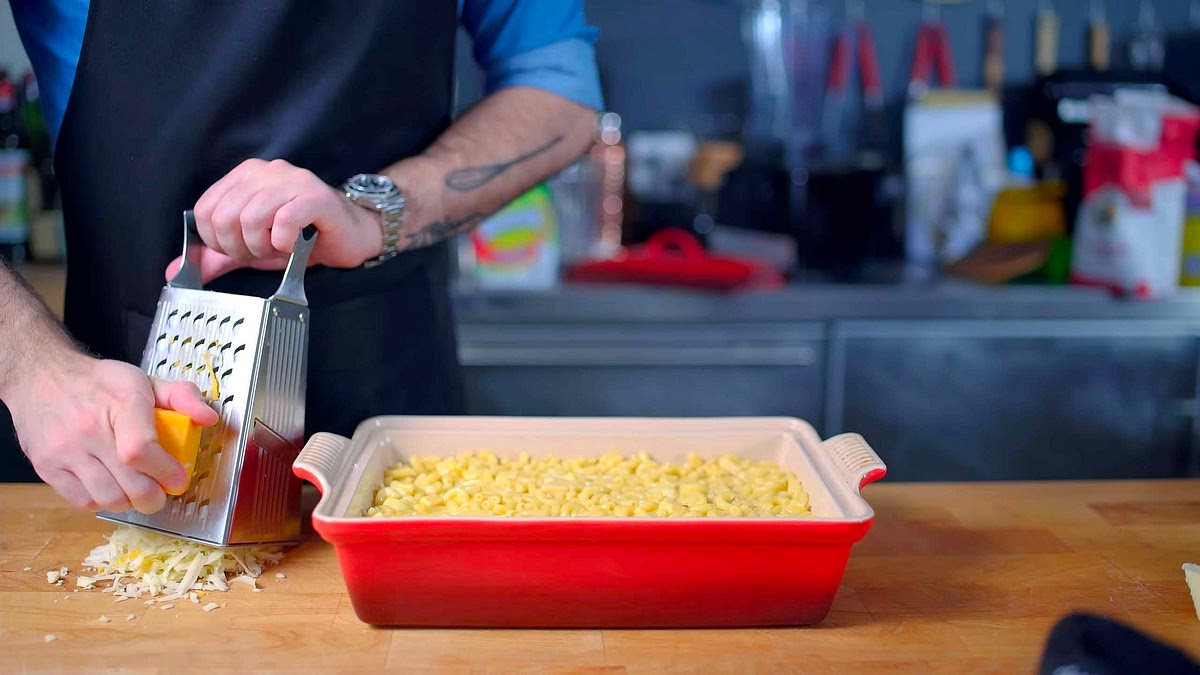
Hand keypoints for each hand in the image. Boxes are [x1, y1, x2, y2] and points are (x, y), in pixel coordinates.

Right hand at [8, 350, 217, 512]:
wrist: (41, 377)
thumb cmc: (100, 382)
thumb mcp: (144, 380)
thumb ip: (183, 396)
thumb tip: (209, 419)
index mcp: (121, 403)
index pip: (142, 450)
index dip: (166, 472)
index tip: (178, 479)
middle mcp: (89, 429)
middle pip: (129, 484)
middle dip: (154, 497)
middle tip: (160, 493)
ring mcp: (65, 450)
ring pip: (107, 498)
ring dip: (128, 502)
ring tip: (135, 489)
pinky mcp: (47, 466)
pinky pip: (81, 501)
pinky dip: (101, 501)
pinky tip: (110, 487)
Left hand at [170, 158, 385, 282]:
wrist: (351, 236)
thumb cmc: (302, 238)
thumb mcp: (252, 247)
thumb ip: (217, 256)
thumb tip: (174, 270)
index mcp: (245, 176)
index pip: (205, 209)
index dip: (216, 241)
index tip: (240, 252)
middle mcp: (266, 171)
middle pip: (225, 216)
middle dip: (239, 248)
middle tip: (260, 254)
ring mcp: (292, 180)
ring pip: (251, 218)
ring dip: (262, 247)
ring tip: (278, 250)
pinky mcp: (315, 196)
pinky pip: (284, 220)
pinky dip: (284, 242)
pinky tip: (295, 245)